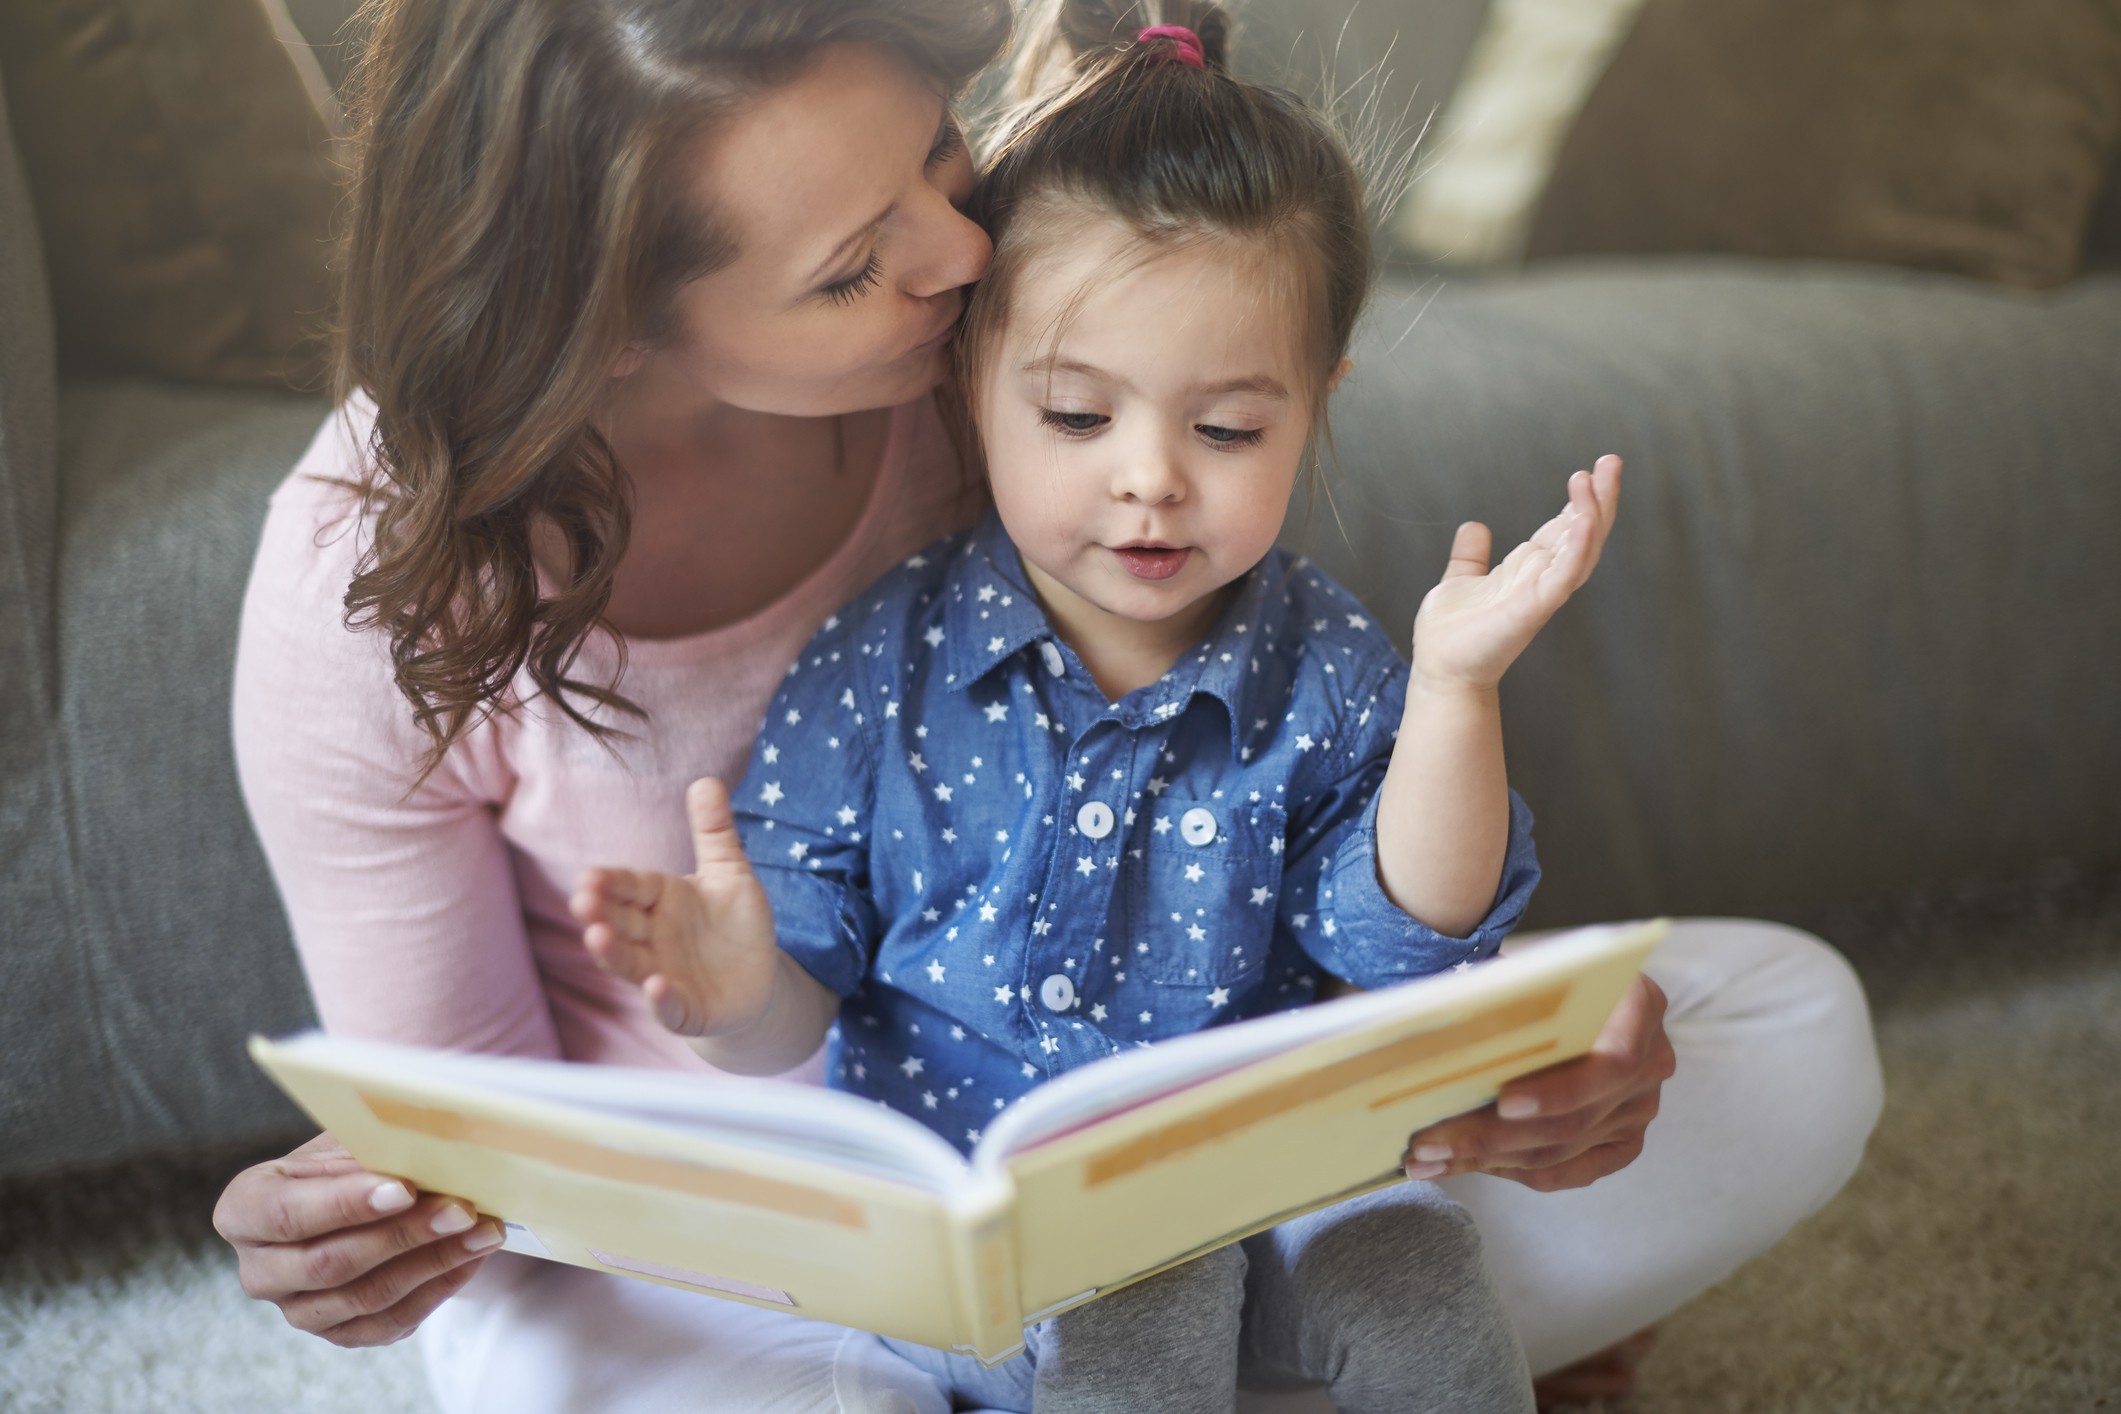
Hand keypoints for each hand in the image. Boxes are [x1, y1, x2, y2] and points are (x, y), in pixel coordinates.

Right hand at [213, 1131, 502, 1345]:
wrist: (354, 1199)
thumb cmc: (347, 1161)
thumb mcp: (347, 1140)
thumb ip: (370, 1144)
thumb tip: (423, 1141)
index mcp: (245, 1209)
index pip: (286, 1214)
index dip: (344, 1204)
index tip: (404, 1188)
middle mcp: (260, 1269)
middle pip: (328, 1263)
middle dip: (402, 1235)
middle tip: (459, 1209)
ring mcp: (298, 1309)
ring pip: (365, 1297)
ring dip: (433, 1262)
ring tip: (482, 1230)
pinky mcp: (339, 1333)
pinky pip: (389, 1323)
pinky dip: (437, 1289)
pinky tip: (471, 1257)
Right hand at [571, 776, 780, 1038]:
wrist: (758, 980)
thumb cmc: (735, 923)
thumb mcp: (730, 872)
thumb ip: (715, 831)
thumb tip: (706, 780)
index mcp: (661, 899)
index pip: (631, 886)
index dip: (612, 883)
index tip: (590, 875)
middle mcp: (653, 936)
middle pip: (621, 922)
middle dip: (600, 912)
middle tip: (581, 901)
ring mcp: (664, 973)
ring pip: (630, 963)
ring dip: (613, 953)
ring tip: (597, 937)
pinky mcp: (686, 1010)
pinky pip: (669, 1006)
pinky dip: (660, 999)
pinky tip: (655, 987)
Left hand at [1401, 972, 1673, 1191]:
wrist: (1573, 991)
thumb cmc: (1545, 974)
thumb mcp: (1529, 968)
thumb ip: (1503, 992)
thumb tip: (1440, 1023)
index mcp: (1640, 1006)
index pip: (1612, 1061)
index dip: (1558, 1089)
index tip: (1503, 1102)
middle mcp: (1651, 1063)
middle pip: (1573, 1118)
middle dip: (1493, 1135)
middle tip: (1429, 1141)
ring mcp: (1639, 1109)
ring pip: (1560, 1150)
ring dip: (1486, 1157)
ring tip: (1426, 1156)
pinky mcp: (1622, 1143)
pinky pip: (1566, 1171)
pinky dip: (1508, 1169)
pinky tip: (1458, 1163)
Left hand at [1411, 455, 1621, 690]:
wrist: (1439, 671)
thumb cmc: (1452, 634)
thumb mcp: (1460, 581)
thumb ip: (1472, 556)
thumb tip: (1476, 526)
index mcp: (1529, 570)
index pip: (1566, 528)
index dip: (1582, 500)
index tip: (1594, 469)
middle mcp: (1542, 580)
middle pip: (1584, 533)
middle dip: (1601, 498)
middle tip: (1612, 461)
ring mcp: (1541, 595)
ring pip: (1580, 550)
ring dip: (1590, 514)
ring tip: (1593, 479)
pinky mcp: (1532, 609)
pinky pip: (1563, 577)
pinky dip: (1576, 549)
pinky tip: (1583, 521)